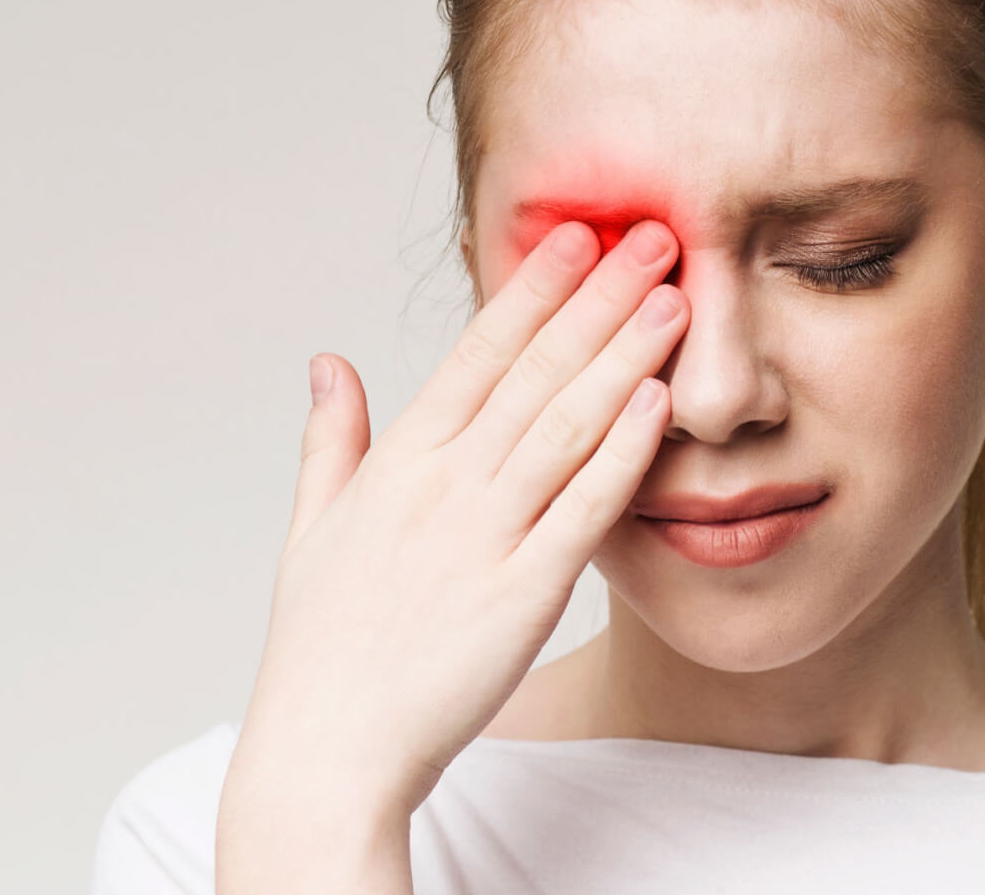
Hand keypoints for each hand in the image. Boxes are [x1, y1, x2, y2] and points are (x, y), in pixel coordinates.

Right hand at [226, 219, 685, 817]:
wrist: (330, 750)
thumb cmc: (322, 644)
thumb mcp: (311, 528)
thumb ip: (330, 439)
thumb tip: (328, 361)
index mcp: (398, 463)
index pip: (476, 353)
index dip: (532, 289)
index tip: (577, 235)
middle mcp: (443, 486)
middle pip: (535, 372)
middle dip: (598, 299)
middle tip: (655, 238)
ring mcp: (484, 536)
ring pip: (566, 426)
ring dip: (623, 357)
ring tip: (674, 299)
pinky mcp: (522, 592)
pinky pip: (582, 511)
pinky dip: (621, 454)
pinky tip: (658, 404)